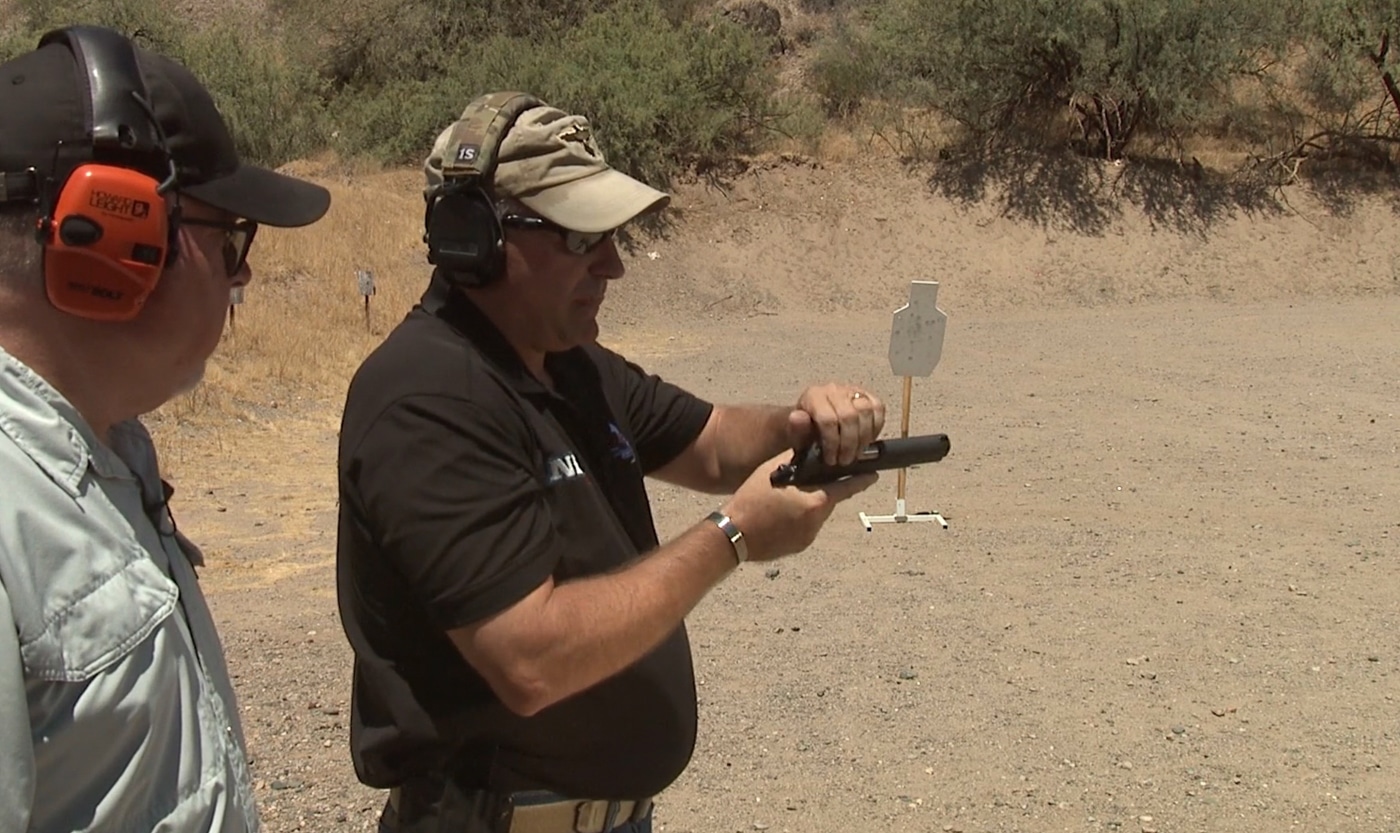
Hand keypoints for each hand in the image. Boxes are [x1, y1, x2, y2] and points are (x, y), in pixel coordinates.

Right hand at [719, 450, 878, 562]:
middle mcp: (817, 521)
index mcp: (816, 501)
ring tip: (784, 500)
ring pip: (817, 516)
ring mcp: (808, 537)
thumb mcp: (772, 470)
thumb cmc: (751, 500)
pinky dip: (799, 521)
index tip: (873, 475)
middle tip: (806, 483)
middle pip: (829, 501)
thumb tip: (809, 447)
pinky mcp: (798, 547)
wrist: (734, 534)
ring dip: (808, 506)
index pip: (846, 487)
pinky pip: (806, 529)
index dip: (861, 480)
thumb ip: (795, 458)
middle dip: (823, 491)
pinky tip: (780, 516)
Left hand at [788, 383, 885, 466]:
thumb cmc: (804, 431)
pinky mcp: (866, 395)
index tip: (831, 459)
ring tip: (856, 453)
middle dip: (849, 443)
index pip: (828, 419)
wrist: (811, 422)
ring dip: (864, 438)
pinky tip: (867, 441)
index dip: (832, 442)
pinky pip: (878, 408)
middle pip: (849, 416)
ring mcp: (851, 390)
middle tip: (845, 460)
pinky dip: (876, 427)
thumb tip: (797, 417)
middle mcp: (833, 389)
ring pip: (867, 410)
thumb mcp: (795, 435)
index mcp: (813, 396)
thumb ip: (796, 428)